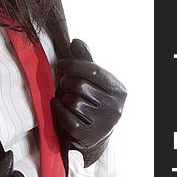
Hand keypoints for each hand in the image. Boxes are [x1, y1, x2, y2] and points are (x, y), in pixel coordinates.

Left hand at [50, 39, 126, 166]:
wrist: (94, 133)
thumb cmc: (93, 100)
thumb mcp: (94, 80)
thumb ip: (85, 61)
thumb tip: (76, 41)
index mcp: (118, 90)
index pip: (92, 70)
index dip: (73, 65)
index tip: (61, 64)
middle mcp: (114, 107)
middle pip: (79, 85)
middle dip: (66, 82)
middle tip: (64, 83)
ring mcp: (102, 123)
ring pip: (72, 101)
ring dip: (63, 97)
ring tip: (65, 96)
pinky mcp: (88, 135)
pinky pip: (66, 116)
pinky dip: (58, 109)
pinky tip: (59, 105)